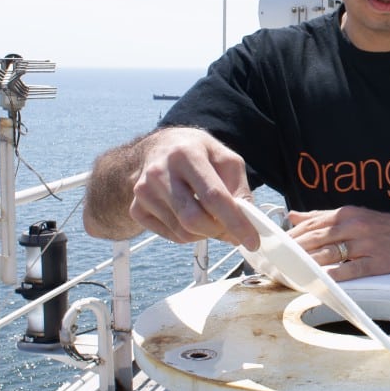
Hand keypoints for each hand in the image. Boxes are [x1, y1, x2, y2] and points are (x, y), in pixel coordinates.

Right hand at [129, 127, 258, 249]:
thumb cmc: (198, 153)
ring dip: (206, 233)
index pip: (213, 196)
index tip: (252, 241)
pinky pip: (172, 236)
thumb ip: (239, 188)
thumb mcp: (225, 159)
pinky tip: (191, 215)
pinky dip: (189, 234)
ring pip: (183, 233)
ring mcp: (144, 192)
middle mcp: (160, 172)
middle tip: (232, 229)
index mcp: (186, 154)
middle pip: (194, 219)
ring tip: (211, 218)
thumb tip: (247, 222)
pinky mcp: (137, 209)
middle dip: (219, 231)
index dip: (235, 222)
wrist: (158, 149)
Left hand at [286, 206, 389, 281]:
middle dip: (293, 250)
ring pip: (329, 254)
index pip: (311, 224)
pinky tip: (320, 281)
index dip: (291, 235)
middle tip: (276, 260)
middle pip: (316, 238)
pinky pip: (351, 270)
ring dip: (307, 264)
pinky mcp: (376, 262)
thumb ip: (322, 216)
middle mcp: (354, 226)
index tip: (275, 244)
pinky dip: (334, 276)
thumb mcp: (355, 214)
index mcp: (347, 214)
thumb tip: (293, 216)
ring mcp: (365, 244)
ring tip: (290, 272)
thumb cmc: (387, 227)